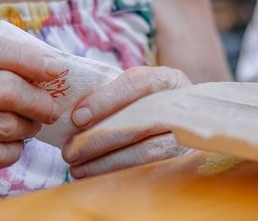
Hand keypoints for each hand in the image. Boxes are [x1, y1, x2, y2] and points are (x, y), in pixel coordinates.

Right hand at [0, 33, 67, 206]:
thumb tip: (29, 56)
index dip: (28, 56)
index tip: (54, 65)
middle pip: (6, 87)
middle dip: (38, 97)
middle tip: (50, 104)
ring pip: (7, 122)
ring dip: (28, 125)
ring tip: (30, 125)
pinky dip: (14, 149)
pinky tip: (10, 145)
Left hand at [61, 66, 190, 177]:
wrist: (187, 124)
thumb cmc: (148, 105)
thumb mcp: (136, 93)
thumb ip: (111, 97)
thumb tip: (72, 115)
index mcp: (167, 79)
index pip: (138, 83)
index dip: (106, 100)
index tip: (78, 117)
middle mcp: (182, 105)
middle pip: (141, 121)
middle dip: (100, 138)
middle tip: (70, 151)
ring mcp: (187, 136)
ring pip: (147, 152)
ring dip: (107, 162)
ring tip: (77, 168)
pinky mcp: (184, 162)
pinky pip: (150, 172)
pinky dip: (120, 175)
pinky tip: (95, 178)